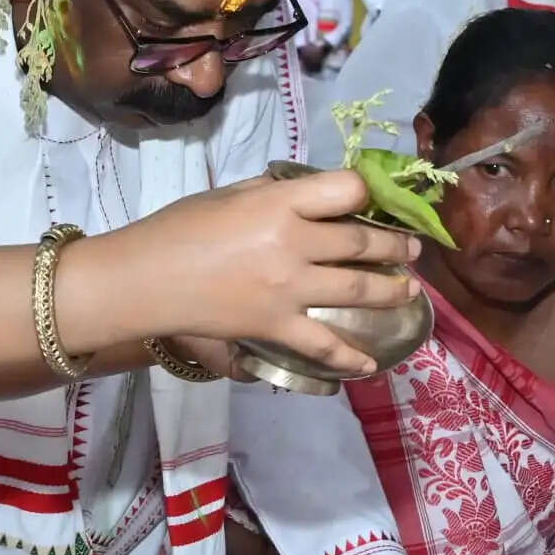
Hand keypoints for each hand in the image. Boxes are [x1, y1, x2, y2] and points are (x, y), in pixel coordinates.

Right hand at [66, 172, 420, 380]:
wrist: (144, 280)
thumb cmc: (178, 228)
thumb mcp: (229, 194)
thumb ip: (274, 192)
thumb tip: (309, 194)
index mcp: (280, 203)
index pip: (347, 190)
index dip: (369, 192)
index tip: (379, 200)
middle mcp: (294, 243)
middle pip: (362, 240)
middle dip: (395, 245)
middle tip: (411, 250)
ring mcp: (289, 289)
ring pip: (358, 289)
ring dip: (391, 290)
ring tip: (408, 290)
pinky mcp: (277, 326)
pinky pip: (324, 345)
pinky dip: (351, 358)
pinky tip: (371, 364)